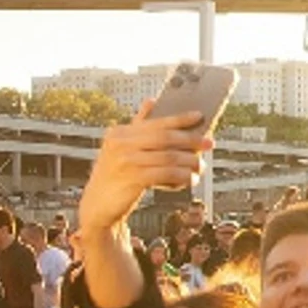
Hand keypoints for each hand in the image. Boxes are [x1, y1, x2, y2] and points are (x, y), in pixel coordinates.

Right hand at [79, 103, 209, 231]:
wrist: (98, 206)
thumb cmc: (116, 175)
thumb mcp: (122, 148)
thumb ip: (137, 127)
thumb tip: (151, 101)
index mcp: (119, 133)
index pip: (156, 122)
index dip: (180, 119)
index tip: (200, 116)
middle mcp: (120, 144)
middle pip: (165, 138)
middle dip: (190, 140)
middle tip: (209, 143)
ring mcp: (124, 161)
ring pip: (168, 157)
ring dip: (189, 161)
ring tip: (200, 166)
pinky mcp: (132, 179)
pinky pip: (165, 174)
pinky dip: (181, 176)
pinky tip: (189, 179)